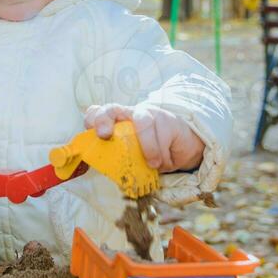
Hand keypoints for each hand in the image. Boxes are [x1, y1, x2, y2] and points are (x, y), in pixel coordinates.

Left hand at [84, 103, 204, 172]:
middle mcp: (130, 114)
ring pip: (142, 123)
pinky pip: (163, 136)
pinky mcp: (169, 119)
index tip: (94, 133)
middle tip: (104, 135)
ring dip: (147, 147)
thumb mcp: (133, 158)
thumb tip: (104, 169)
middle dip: (104, 120)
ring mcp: (149, 114)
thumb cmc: (153, 154)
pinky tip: (165, 160)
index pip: (99, 113)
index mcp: (118, 123)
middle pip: (112, 109)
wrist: (183, 149)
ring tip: (152, 164)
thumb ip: (119, 158)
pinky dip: (163, 153)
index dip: (93, 120)